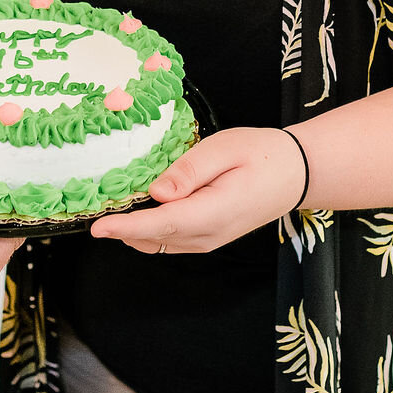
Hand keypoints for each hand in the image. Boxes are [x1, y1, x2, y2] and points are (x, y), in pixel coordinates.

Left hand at [91, 126, 307, 254]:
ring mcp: (208, 241)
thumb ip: (188, 172)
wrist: (296, 173)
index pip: (161, 225)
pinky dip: (148, 231)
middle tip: (95, 204)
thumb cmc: (262, 154)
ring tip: (111, 206)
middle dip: (122, 227)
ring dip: (133, 231)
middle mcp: (208, 235)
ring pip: (159, 243)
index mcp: (213, 213)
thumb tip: (156, 193)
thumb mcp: (224, 149)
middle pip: (154, 238)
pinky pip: (170, 240)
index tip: (97, 227)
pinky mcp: (207, 238)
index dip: (126, 227)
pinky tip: (138, 211)